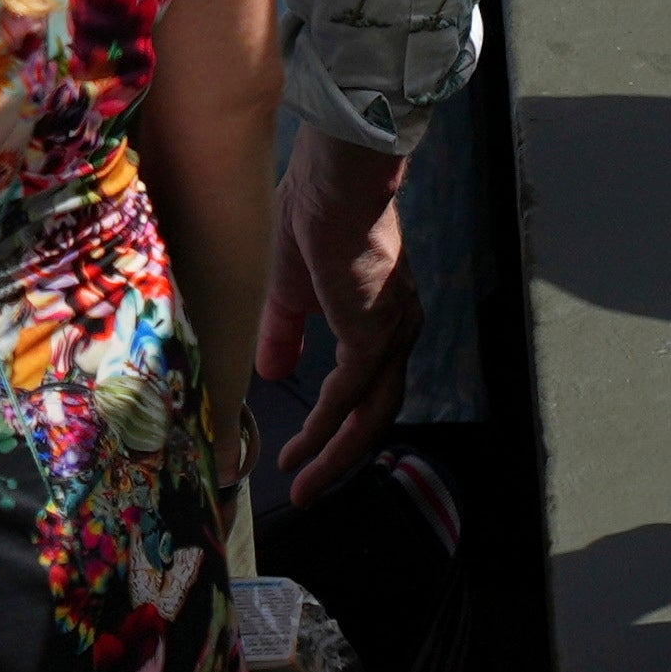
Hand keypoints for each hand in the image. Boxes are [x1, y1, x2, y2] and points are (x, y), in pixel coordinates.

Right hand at [265, 134, 425, 486]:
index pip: (367, 387)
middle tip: (306, 488)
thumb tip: (272, 372)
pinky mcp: (374, 335)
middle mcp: (398, 330)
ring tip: (301, 483)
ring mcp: (391, 334)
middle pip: (375, 413)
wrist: (332, 182)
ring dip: (333, 453)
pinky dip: (324, 428)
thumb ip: (284, 334)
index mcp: (383, 317)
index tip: (303, 454)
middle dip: (339, 456)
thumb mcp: (289, 290)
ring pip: (368, 415)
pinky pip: (348, 397)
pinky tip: (301, 450)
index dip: (337, 424)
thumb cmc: (312, 217)